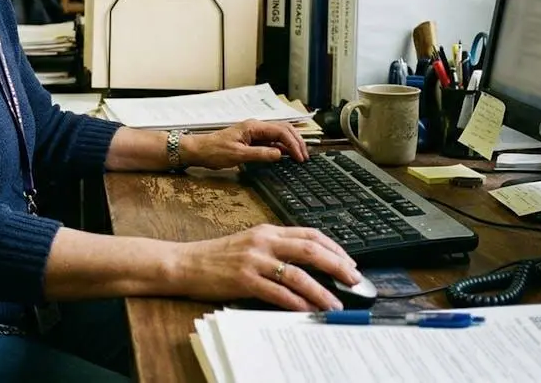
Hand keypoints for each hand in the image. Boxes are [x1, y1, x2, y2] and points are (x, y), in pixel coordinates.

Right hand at [168, 224, 359, 310]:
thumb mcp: (249, 243)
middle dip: (337, 266)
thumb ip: (276, 248)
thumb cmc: (217, 256)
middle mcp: (263, 242)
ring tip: (335, 304)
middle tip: (354, 279)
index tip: (349, 262)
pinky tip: (307, 310)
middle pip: (311, 250)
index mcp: (267, 231)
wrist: (186, 263)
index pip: (309, 234)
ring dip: (321, 291)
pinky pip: (277, 292)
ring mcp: (254, 260)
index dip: (334, 248)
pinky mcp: (244, 280)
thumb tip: (306, 264)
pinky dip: (296, 302)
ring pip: (298, 274)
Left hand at [181, 119, 307, 169]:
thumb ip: (260, 154)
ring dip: (291, 144)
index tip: (301, 157)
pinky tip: (286, 155)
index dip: (293, 144)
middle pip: (284, 130)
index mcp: (254, 127)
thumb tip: (280, 154)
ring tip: (300, 156)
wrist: (199, 150)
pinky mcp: (251, 139)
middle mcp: (256, 127)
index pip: (281, 132)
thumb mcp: (238, 155)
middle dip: (297, 142)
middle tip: (305, 156)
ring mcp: (254, 132)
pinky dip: (282, 147)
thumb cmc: (214, 151)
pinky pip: (271, 140)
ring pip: (279, 134)